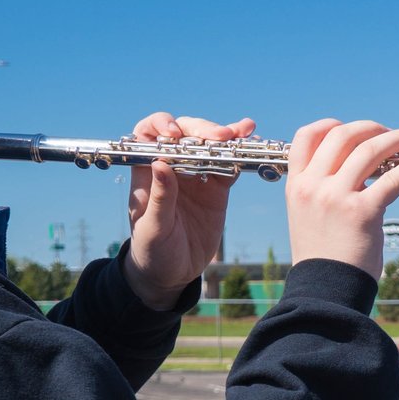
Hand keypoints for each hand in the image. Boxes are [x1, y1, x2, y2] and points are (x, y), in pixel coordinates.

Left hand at [123, 112, 255, 310]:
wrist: (172, 273)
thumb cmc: (152, 250)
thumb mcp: (153, 227)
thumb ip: (159, 197)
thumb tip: (161, 164)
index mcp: (148, 171)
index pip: (149, 135)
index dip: (161, 126)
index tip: (175, 134)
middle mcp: (172, 167)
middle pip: (185, 134)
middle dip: (202, 130)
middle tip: (220, 137)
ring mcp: (196, 176)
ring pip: (209, 145)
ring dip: (225, 136)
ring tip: (240, 133)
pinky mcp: (216, 189)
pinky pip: (228, 165)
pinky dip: (239, 153)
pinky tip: (250, 140)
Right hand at [283, 118, 398, 277]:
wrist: (325, 292)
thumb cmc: (325, 258)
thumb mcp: (309, 217)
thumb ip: (324, 189)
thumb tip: (359, 169)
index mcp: (297, 185)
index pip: (307, 136)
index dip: (332, 124)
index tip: (355, 128)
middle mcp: (313, 186)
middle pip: (343, 135)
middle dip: (373, 128)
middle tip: (394, 133)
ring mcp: (336, 197)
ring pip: (370, 149)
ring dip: (398, 138)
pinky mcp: (363, 212)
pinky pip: (394, 178)